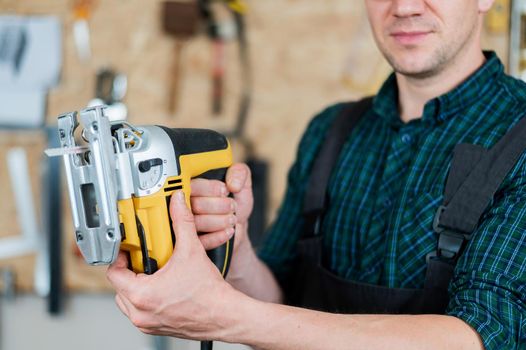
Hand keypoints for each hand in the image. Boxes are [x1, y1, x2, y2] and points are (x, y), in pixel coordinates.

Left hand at [106, 191, 235, 338]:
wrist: (224, 315)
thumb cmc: (209, 294)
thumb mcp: (192, 251)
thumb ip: (182, 222)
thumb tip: (178, 205)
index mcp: (141, 295)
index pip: (114, 271)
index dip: (121, 254)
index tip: (130, 247)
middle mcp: (140, 312)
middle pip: (119, 286)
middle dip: (130, 269)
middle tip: (144, 257)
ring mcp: (147, 323)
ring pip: (129, 300)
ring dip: (137, 285)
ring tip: (154, 272)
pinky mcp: (156, 327)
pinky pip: (141, 310)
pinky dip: (147, 298)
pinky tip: (163, 286)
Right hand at [191, 163, 252, 251]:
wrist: (239, 227)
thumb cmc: (236, 203)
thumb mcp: (243, 184)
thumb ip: (240, 173)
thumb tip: (232, 182)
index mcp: (195, 187)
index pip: (192, 184)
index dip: (209, 188)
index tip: (225, 190)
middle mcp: (188, 204)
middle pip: (194, 204)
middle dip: (218, 205)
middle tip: (232, 206)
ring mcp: (188, 224)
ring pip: (197, 222)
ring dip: (220, 220)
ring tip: (232, 218)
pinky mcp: (193, 241)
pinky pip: (201, 241)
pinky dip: (218, 236)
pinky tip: (229, 231)